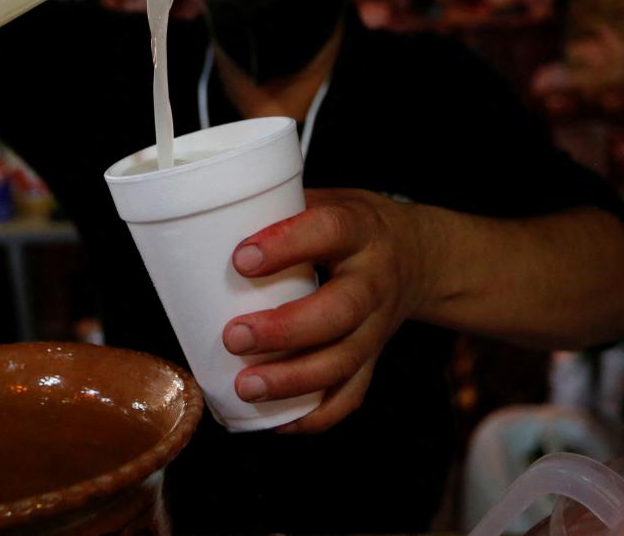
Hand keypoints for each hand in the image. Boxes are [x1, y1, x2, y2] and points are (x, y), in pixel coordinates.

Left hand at [222, 189, 429, 432]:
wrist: (419, 257)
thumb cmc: (353, 228)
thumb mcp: (328, 202)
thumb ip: (279, 213)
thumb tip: (204, 227)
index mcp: (360, 229)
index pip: (329, 231)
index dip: (287, 245)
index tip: (241, 260)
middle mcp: (374, 280)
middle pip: (340, 311)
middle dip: (286, 330)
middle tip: (235, 338)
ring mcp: (378, 324)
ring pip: (345, 361)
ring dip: (294, 380)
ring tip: (246, 387)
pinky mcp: (375, 358)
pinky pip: (352, 394)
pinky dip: (316, 415)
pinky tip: (278, 422)